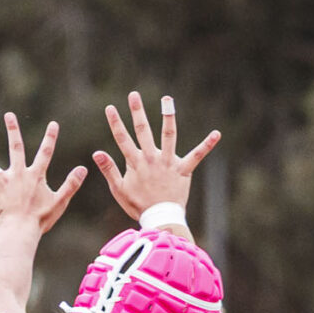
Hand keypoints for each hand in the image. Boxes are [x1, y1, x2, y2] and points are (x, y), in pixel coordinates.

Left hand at [0, 115, 87, 235]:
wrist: (20, 230)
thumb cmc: (40, 219)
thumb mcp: (60, 202)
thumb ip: (71, 184)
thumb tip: (83, 169)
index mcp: (36, 176)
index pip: (46, 153)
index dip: (51, 138)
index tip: (53, 124)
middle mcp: (19, 173)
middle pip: (15, 147)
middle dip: (13, 130)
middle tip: (9, 115)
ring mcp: (4, 180)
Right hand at [93, 91, 219, 225]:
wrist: (160, 218)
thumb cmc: (138, 205)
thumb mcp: (119, 189)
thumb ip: (109, 169)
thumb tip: (96, 153)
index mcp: (135, 163)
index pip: (122, 139)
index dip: (116, 123)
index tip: (110, 108)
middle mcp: (151, 159)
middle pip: (143, 131)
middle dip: (137, 112)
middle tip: (134, 94)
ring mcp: (168, 162)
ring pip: (168, 135)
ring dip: (167, 116)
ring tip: (166, 99)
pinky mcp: (183, 169)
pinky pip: (197, 155)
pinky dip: (207, 144)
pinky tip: (217, 134)